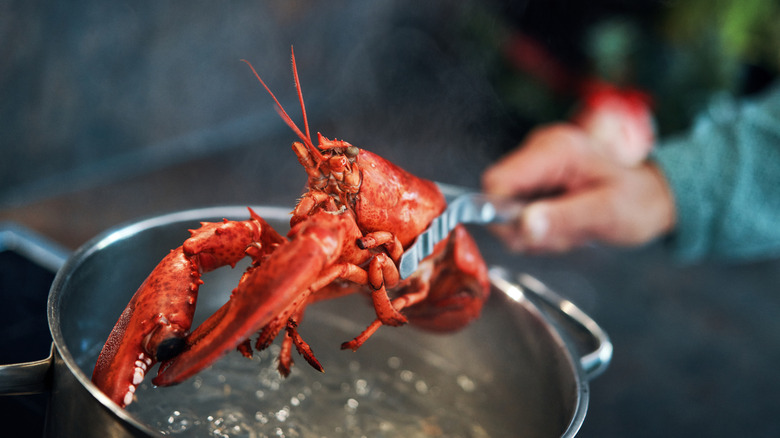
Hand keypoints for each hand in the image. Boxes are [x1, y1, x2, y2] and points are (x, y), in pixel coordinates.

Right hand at [481, 123, 675, 252]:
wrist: (650, 194)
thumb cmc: (636, 200)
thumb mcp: (606, 214)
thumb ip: (562, 219)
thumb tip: (522, 226)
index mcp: (555, 149)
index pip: (497, 181)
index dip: (503, 213)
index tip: (532, 233)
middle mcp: (539, 149)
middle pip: (497, 197)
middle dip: (524, 226)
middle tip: (562, 234)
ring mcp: (535, 163)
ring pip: (506, 209)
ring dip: (534, 230)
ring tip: (569, 227)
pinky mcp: (534, 178)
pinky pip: (517, 211)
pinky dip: (538, 226)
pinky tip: (563, 223)